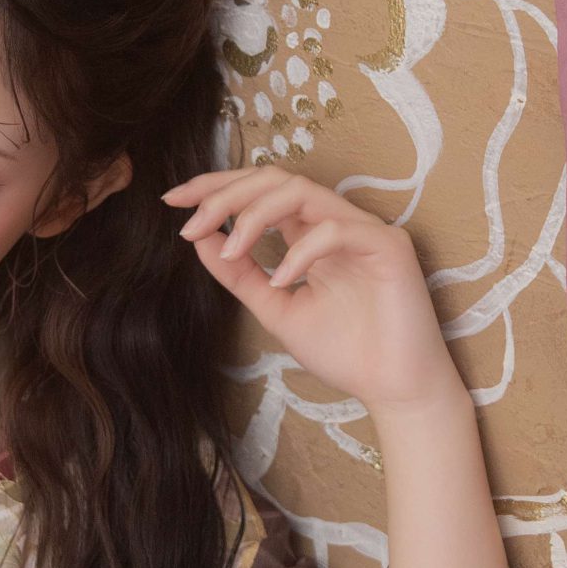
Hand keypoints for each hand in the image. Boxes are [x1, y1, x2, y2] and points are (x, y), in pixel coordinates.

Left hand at [163, 166, 462, 420]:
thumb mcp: (276, 309)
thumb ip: (241, 274)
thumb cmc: (345, 351)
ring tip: (230, 249)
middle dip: (226, 193)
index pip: (259, 191)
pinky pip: (335, 230)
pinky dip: (300, 252)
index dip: (215, 188)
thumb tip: (200, 238)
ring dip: (255, 214)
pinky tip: (281, 281)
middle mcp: (336, 222)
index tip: (173, 202)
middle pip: (275, 179)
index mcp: (310, 233)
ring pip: (301, 192)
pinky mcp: (389, 246)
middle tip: (191, 221)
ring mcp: (364, 229)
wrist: (393, 389)